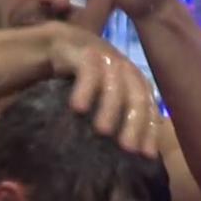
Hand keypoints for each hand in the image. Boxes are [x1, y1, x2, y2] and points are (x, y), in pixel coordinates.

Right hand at [48, 23, 160, 157]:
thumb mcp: (97, 98)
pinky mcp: (81, 50)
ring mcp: (103, 55)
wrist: (52, 45)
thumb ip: (107, 117)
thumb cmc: (73, 79)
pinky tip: (78, 108)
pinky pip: (88, 69)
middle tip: (128, 148)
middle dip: (135, 122)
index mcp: (130, 78)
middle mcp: (121, 65)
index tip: (145, 154)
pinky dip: (87, 88)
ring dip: (112, 107)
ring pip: (116, 81)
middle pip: (137, 94)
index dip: (148, 128)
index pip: (147, 104)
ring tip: (102, 131)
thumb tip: (118, 156)